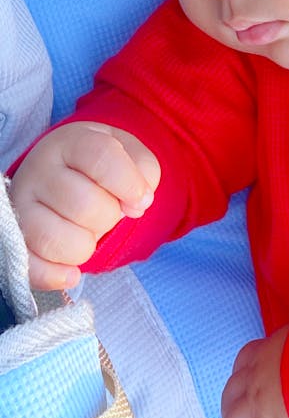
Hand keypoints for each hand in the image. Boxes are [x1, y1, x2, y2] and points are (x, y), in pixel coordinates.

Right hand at [9, 121, 160, 289]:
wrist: (66, 173)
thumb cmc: (104, 166)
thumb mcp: (131, 155)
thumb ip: (145, 172)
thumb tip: (137, 205)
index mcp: (71, 142)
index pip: (101, 156)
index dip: (128, 183)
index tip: (142, 201)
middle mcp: (39, 169)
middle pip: (85, 205)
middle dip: (110, 217)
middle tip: (108, 211)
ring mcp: (21, 204)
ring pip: (58, 239)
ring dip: (87, 245)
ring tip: (88, 231)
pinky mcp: (15, 238)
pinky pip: (30, 266)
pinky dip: (55, 275)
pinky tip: (73, 273)